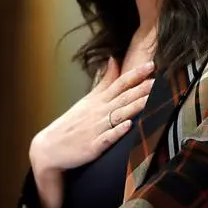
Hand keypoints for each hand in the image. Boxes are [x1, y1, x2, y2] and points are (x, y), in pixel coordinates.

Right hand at [30, 57, 153, 173]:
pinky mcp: (93, 146)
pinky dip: (117, 131)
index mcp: (98, 101)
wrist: (49, 148)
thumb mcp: (88, 100)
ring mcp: (96, 129)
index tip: (151, 65)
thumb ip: (104, 81)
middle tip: (158, 80)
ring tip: (151, 99)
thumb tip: (114, 59)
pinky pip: (107, 138)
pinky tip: (129, 125)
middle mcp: (99, 112)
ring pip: (119, 115)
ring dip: (135, 107)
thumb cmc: (71, 124)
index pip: (119, 84)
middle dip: (141, 89)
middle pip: (123, 98)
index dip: (135, 74)